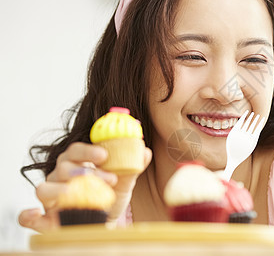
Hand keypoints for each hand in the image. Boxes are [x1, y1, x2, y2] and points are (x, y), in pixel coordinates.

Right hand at [19, 142, 151, 231]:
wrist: (103, 223)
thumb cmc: (109, 197)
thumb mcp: (123, 183)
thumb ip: (132, 168)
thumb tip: (145, 152)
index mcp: (76, 163)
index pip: (75, 150)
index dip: (87, 150)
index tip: (104, 155)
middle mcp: (60, 177)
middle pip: (62, 166)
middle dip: (84, 171)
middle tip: (108, 179)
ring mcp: (50, 198)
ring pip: (43, 188)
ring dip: (59, 190)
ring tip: (74, 194)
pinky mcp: (44, 220)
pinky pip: (28, 218)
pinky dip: (30, 216)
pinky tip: (39, 216)